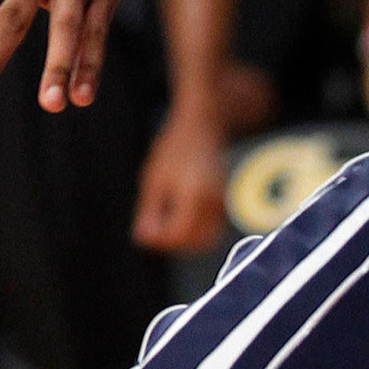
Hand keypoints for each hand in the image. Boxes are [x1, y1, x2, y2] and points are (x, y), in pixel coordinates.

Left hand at [133, 100, 228, 251]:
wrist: (201, 124)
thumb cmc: (174, 147)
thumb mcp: (153, 178)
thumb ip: (149, 211)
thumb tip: (143, 239)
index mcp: (195, 196)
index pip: (179, 234)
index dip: (160, 240)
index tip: (143, 235)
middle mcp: (214, 203)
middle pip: (195, 242)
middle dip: (173, 244)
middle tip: (152, 234)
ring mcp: (223, 204)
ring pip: (206, 239)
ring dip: (186, 241)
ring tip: (163, 226)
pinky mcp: (225, 202)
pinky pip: (212, 229)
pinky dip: (196, 232)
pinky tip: (178, 219)